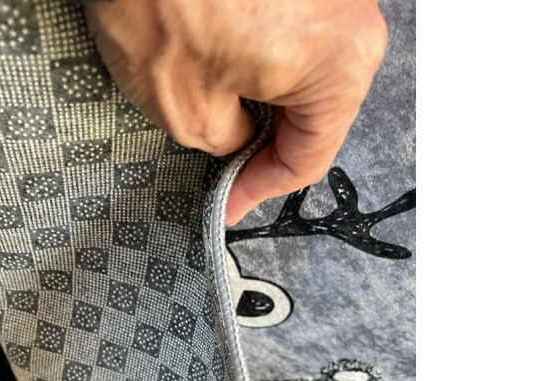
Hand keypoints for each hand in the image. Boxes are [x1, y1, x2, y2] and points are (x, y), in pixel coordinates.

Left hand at [83, 0, 386, 224]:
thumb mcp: (189, 111)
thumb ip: (231, 144)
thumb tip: (240, 143)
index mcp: (341, 63)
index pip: (310, 156)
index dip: (261, 188)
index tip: (229, 201)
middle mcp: (351, 19)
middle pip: (314, 111)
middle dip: (264, 142)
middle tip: (221, 165)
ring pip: (303, 70)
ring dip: (261, 98)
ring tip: (213, 111)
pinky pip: (291, 32)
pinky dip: (258, 56)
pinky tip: (220, 64)